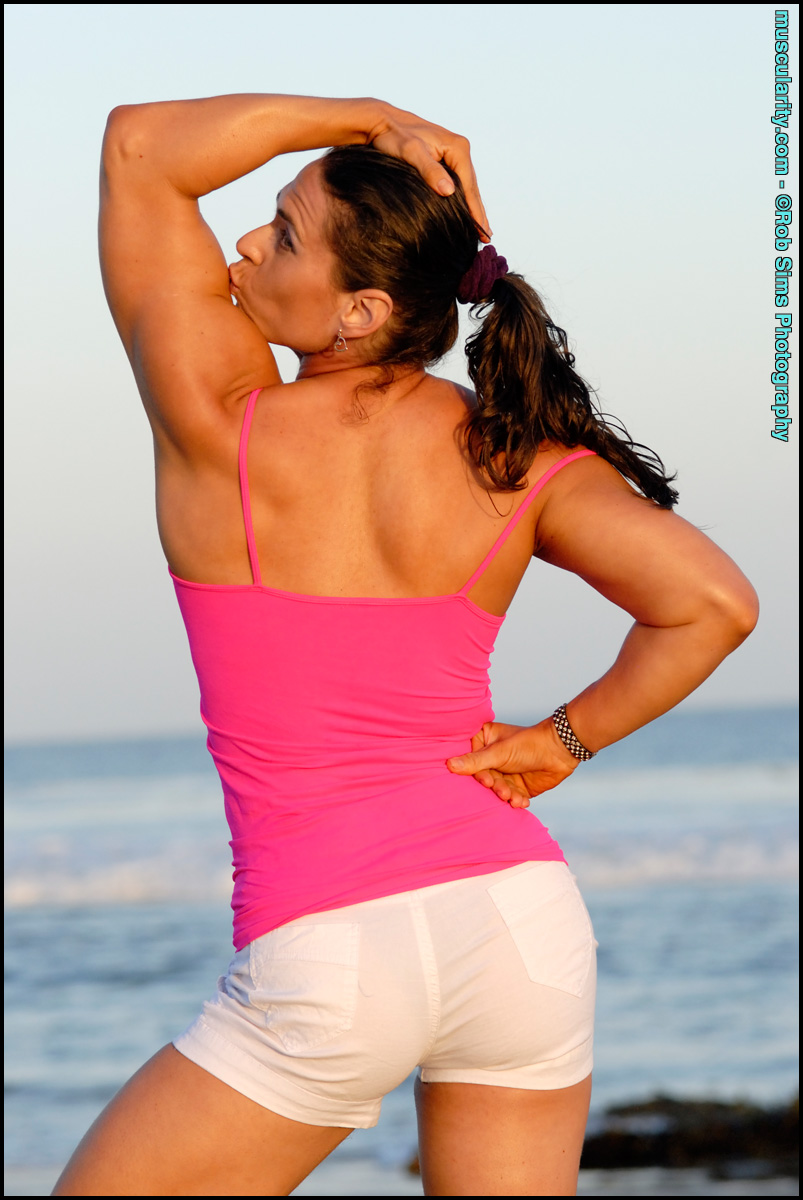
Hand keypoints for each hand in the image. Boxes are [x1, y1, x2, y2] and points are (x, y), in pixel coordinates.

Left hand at [367, 102, 490, 241]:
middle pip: (472, 187)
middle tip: (486, 237)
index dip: (475, 211)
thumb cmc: (394, 137)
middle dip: (478, 212)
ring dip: (473, 206)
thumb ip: (430, 171)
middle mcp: (459, 148)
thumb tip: (449, 192)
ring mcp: (453, 151)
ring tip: (480, 227)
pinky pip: (459, 181)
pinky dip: (463, 197)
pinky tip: (465, 208)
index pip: (469, 186)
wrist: (382, 121)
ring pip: (467, 185)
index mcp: (457, 148)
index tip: (482, 231)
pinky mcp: (445, 155)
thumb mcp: (411, 153)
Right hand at [446, 719, 579, 807]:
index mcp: (485, 741)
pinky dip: (516, 801)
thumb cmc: (529, 743)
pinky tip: (521, 801)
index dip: (476, 771)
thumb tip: (449, 764)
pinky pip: (510, 797)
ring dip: (505, 795)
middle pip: (483, 777)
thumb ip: (476, 761)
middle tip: (501, 789)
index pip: (469, 759)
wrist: (560, 751)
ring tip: (513, 796)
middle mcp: (492, 758)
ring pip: (496, 790)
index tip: (483, 778)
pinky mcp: (517, 786)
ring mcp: (505, 773)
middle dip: (494, 786)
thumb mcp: (500, 752)